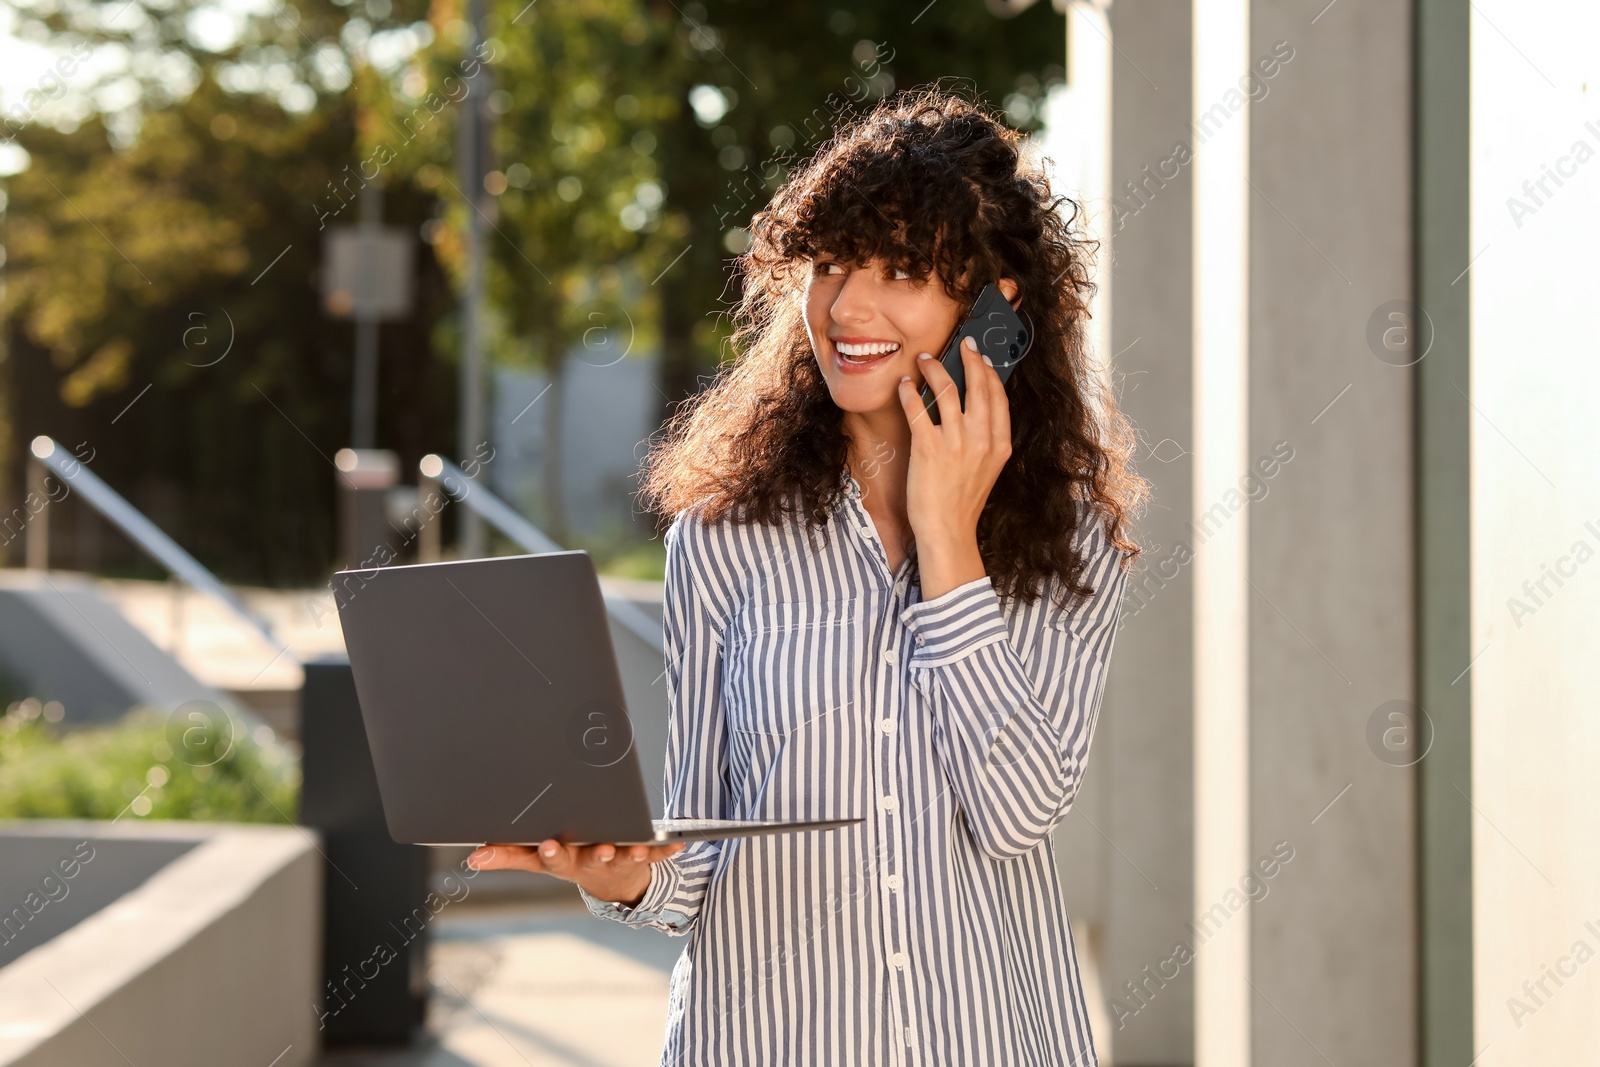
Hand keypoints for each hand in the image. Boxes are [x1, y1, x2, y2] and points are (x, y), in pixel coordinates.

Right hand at [467, 838, 685, 907]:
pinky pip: (657, 854)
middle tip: (601, 849)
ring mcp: (618, 860)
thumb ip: (508, 856)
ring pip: (624, 857)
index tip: (548, 844)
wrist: (612, 884)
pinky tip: (679, 845)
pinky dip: (666, 850)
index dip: (551, 853)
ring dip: (631, 852)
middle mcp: (591, 861)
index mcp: (564, 860)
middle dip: (595, 854)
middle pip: (592, 858)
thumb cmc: (569, 860)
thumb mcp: (538, 861)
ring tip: (638, 847)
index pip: (553, 859)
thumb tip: (473, 858)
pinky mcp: (643, 857)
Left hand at [895, 335, 1011, 599]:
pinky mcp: (928, 448)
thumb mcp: (987, 468)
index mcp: (1000, 444)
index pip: (998, 396)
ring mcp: (956, 442)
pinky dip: (910, 391)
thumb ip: (986, 439)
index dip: (990, 371)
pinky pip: (918, 408)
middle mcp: (982, 439)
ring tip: (925, 360)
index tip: (982, 356)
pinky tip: (905, 384)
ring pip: (947, 389)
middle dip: (969, 358)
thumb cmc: (963, 501)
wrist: (948, 531)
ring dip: (934, 368)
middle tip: (961, 344)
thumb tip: (976, 407)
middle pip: (978, 385)